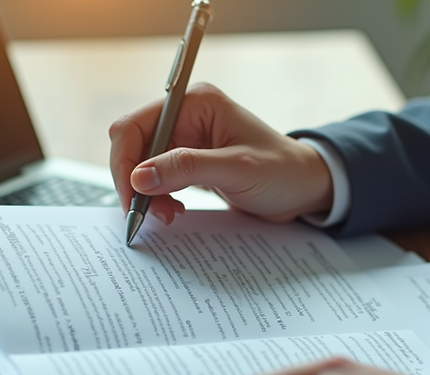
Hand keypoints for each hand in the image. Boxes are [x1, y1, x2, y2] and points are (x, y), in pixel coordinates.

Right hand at [109, 83, 332, 224]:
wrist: (304, 188)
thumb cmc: (282, 172)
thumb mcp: (237, 170)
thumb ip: (187, 169)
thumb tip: (140, 176)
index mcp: (195, 103)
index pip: (135, 125)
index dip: (125, 162)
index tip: (131, 198)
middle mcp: (186, 117)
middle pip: (133, 146)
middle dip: (135, 182)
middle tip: (146, 214)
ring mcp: (186, 140)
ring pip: (142, 166)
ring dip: (147, 194)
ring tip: (168, 215)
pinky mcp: (189, 162)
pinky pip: (157, 178)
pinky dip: (158, 198)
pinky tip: (174, 211)